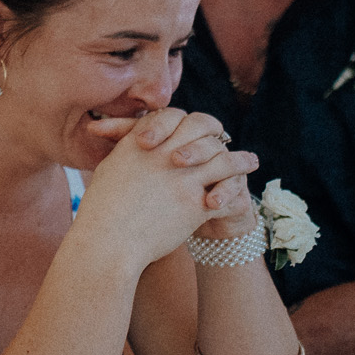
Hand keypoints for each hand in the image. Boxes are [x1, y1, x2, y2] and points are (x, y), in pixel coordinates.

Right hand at [78, 107, 259, 266]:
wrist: (108, 238)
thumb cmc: (102, 207)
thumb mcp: (109, 167)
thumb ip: (125, 151)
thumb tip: (134, 143)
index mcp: (139, 141)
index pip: (171, 116)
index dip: (184, 120)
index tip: (193, 127)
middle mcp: (163, 153)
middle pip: (201, 128)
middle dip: (214, 131)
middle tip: (223, 136)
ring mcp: (182, 178)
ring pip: (223, 159)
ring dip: (240, 161)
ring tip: (251, 162)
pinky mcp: (195, 205)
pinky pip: (224, 192)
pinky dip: (234, 192)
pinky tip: (243, 194)